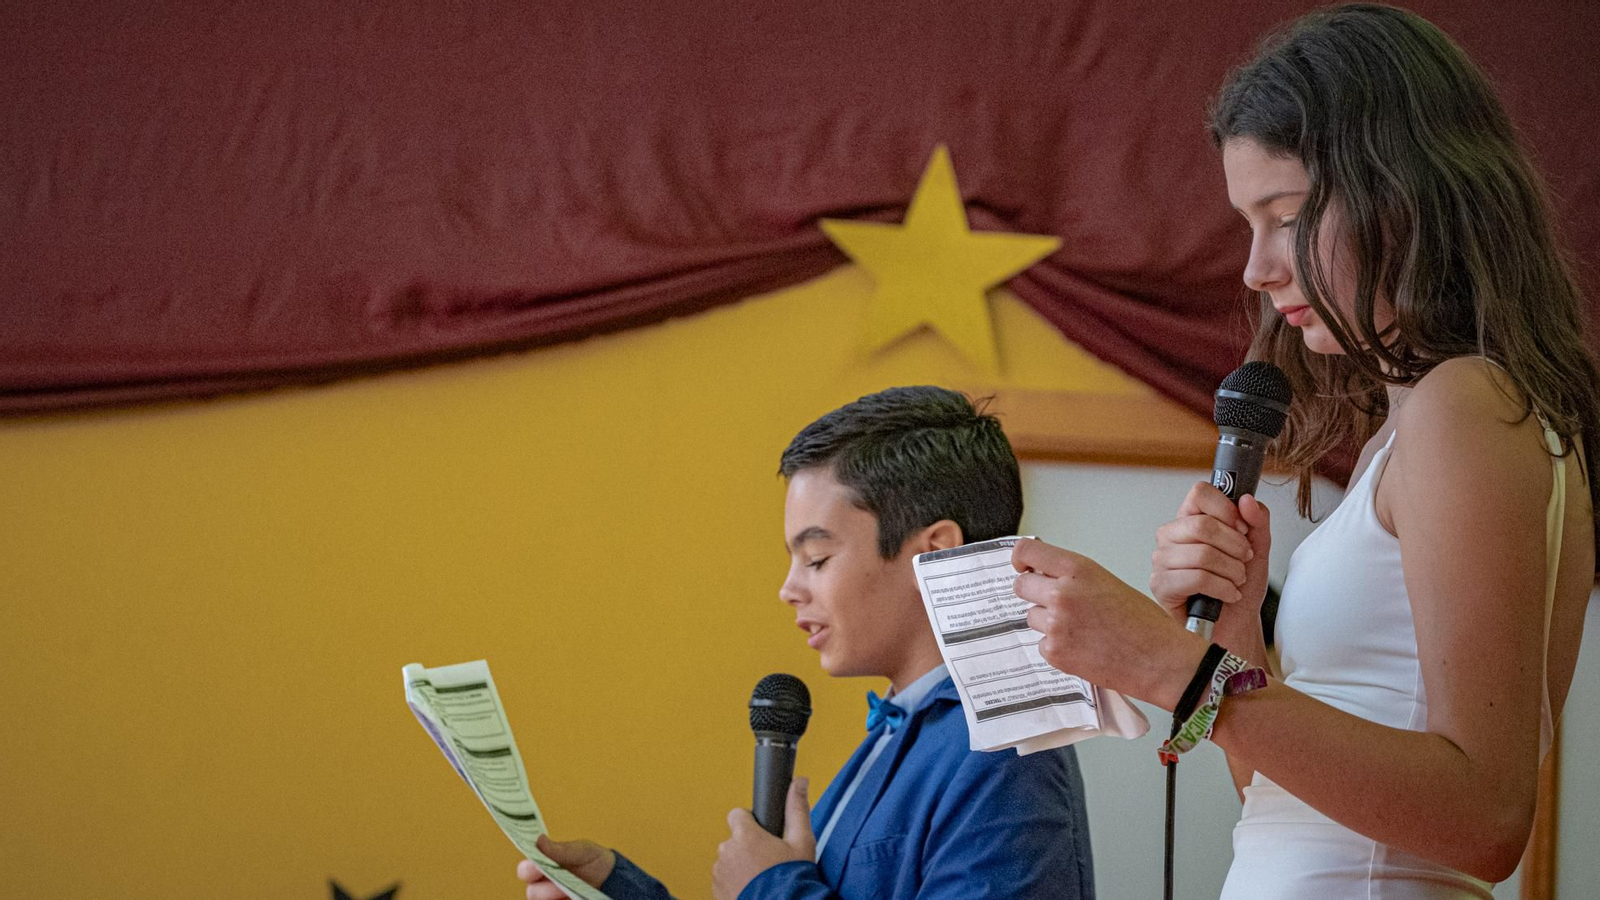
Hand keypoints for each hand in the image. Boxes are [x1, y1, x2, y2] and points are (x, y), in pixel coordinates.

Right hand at [516, 835, 615, 899]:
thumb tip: (538, 840)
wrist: (614, 879)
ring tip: (569, 891)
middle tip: (561, 882)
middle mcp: (545, 884)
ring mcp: (553, 898)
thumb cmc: (595, 861)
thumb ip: (561, 850)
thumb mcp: (582, 851)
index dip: (528, 870)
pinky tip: (571, 898)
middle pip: (532, 891)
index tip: (536, 866)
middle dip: (545, 887)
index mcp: (544, 866)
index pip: (525, 870)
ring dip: (553, 896)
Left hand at [712, 777, 813, 899]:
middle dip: (748, 847)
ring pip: (728, 861)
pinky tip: (752, 890)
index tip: (762, 835)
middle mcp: (727, 851)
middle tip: (768, 862)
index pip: (736, 814)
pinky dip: (735, 884)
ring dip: (740, 867)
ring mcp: (719, 873)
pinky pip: (724, 880)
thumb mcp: (802, 842)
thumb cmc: (793, 878)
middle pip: (734, 840)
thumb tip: (799, 781)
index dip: (750, 823)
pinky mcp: (716, 891)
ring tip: (761, 879)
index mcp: (745, 835)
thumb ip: (797, 808)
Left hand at [1014, 538, 1207, 710]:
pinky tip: (1083, 647)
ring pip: (1031, 616)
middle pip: (1021, 586)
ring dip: (1047, 622)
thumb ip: (1074, 577)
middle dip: (1034, 593)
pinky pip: (1042, 643)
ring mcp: (1056, 624)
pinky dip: (1057, 647)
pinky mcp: (1055, 652)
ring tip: (1081, 629)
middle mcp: (1062, 593)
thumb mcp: (1107, 583)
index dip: (1021, 558)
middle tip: (1055, 603)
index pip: (1027, 551)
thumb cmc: (1144, 623)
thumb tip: (1046, 576)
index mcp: (1078, 570)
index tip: (1022, 565)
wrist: (1161, 660)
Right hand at [1150, 484, 1271, 622]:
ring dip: (1231, 571)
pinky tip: (1227, 595)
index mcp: (1189, 519)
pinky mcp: (1161, 585)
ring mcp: (1162, 560)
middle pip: (1202, 525)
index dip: (1226, 509)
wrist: (1237, 623)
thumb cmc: (1239, 586)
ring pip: (1202, 554)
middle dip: (1235, 546)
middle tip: (1244, 560)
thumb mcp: (1258, 549)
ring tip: (1236, 581)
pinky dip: (1222, 588)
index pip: (1199, 493)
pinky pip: (1196, 578)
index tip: (1242, 528)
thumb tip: (1246, 499)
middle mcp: (1170, 536)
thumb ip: (1257, 521)